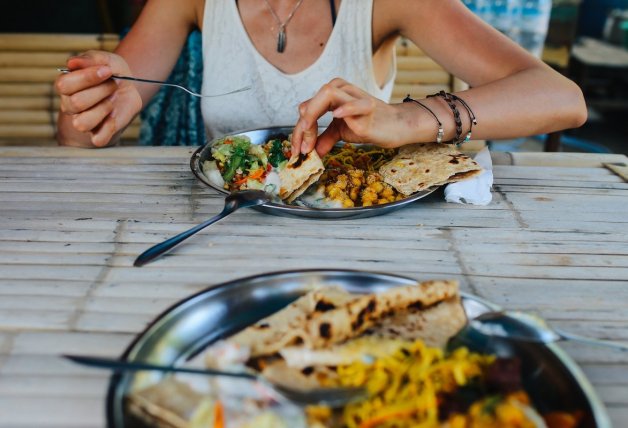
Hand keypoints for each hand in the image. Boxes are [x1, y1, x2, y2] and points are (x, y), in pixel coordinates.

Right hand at [55, 50, 141, 146]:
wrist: (130, 88)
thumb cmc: (113, 73)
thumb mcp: (105, 60)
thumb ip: (90, 59)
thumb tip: (72, 62)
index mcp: (67, 86)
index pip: (64, 85)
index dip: (86, 78)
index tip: (107, 70)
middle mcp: (71, 105)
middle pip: (76, 103)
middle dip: (101, 91)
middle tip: (114, 84)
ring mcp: (83, 120)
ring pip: (82, 124)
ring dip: (103, 109)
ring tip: (113, 98)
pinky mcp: (99, 134)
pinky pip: (98, 139)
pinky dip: (108, 128)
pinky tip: (114, 115)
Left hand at [291, 78, 415, 156]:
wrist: (396, 126)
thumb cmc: (370, 124)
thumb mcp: (341, 131)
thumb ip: (324, 138)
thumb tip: (310, 152)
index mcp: (334, 93)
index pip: (308, 108)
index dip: (299, 131)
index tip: (297, 151)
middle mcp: (343, 90)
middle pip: (314, 100)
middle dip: (302, 126)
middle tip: (301, 148)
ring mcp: (356, 97)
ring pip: (328, 94)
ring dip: (313, 116)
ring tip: (309, 136)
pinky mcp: (368, 108)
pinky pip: (355, 104)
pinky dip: (344, 108)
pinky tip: (336, 115)